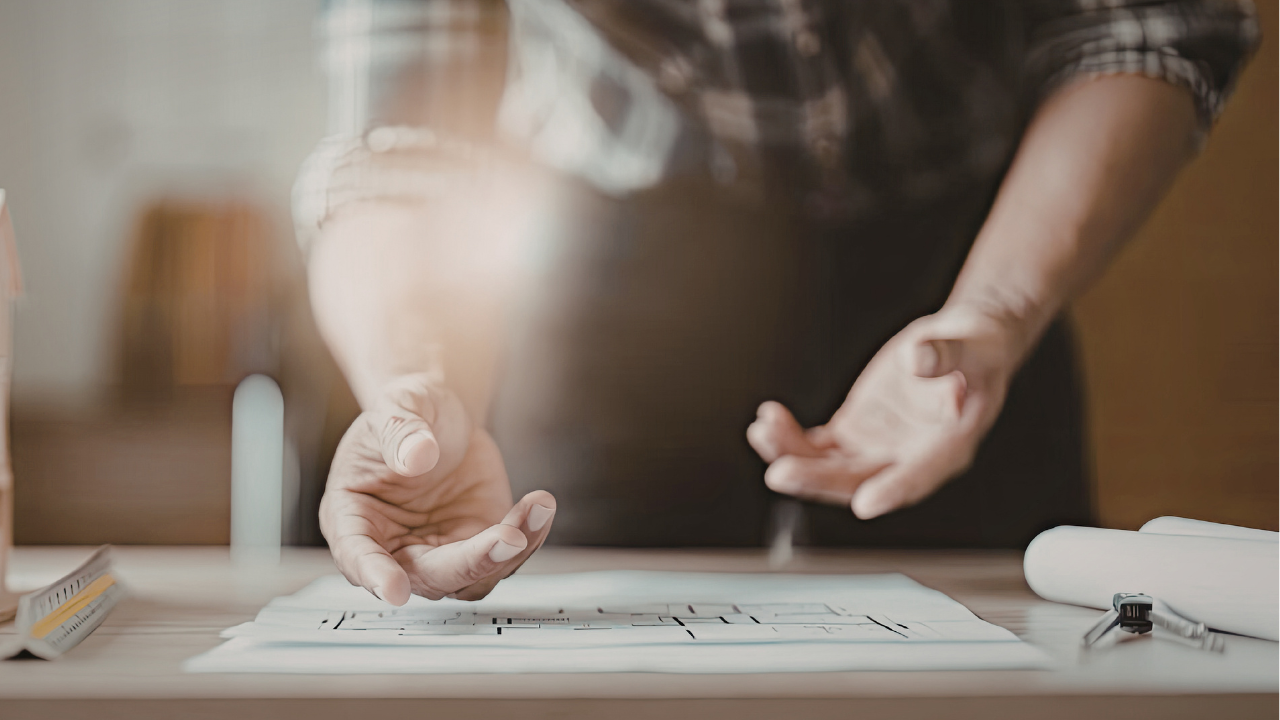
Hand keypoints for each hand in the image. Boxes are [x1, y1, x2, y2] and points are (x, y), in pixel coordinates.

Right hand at [320, 373, 555, 604]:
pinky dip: (529, 535)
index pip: (357, 555)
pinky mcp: (477, 543)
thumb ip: (401, 431)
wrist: (442, 416)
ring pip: (473, 576)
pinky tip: (541, 506)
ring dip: (508, 552)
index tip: (395, 591)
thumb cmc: (408, 413)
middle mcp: (394, 546)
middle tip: (508, 538)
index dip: (374, 575)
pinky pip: (505, 556)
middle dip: (470, 562)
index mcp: (353, 518)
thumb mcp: (398, 406)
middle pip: (428, 576)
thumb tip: (418, 455)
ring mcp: (439, 550)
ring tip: (537, 508)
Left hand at [747, 306, 1026, 518]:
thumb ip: (942, 355)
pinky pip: (817, 446)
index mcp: (948, 445)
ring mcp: (878, 447)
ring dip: (793, 456)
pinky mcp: (855, 431)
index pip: (920, 474)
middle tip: (780, 472)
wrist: (962, 345)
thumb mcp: (970, 345)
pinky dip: (790, 439)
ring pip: (830, 466)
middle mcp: (908, 456)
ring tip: (763, 432)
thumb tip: (918, 359)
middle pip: (859, 478)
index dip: (895, 489)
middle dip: (818, 478)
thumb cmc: (976, 352)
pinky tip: (767, 423)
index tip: (866, 503)